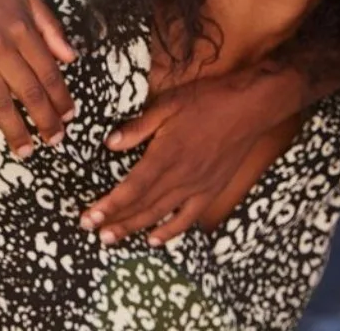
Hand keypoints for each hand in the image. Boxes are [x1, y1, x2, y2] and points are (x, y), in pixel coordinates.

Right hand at [0, 0, 76, 157]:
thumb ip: (52, 29)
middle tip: (55, 142)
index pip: (48, 72)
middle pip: (28, 92)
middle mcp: (1, 47)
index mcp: (23, 31)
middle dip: (44, 121)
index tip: (69, 117)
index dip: (61, 98)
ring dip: (14, 130)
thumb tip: (71, 58)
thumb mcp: (28, 0)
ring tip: (26, 150)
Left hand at [83, 64, 316, 245]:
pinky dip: (170, 231)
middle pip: (142, 206)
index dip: (109, 205)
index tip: (89, 217)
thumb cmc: (208, 101)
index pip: (131, 188)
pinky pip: (188, 218)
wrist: (251, 107)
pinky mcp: (211, 190)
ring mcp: (197, 187)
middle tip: (91, 231)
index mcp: (166, 155)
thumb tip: (109, 144)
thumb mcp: (168, 105)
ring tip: (111, 239)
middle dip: (114, 221)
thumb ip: (138, 127)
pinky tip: (154, 239)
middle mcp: (180, 177)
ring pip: (160, 215)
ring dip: (134, 229)